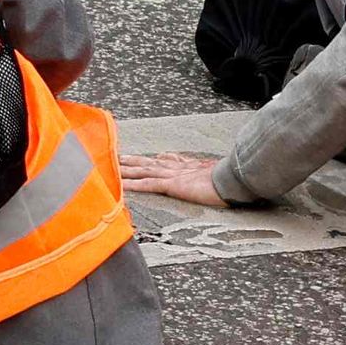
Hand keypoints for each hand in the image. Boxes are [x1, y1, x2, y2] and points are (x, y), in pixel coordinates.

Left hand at [122, 145, 236, 208]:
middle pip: (150, 163)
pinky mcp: (172, 185)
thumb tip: (204, 168)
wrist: (232, 178)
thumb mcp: (218, 173)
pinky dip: (134, 185)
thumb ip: (208, 171)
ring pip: (144, 171)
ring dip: (127, 170)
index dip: (155, 159)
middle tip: (118, 158)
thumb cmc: (229, 179)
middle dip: (133, 161)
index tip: (147, 157)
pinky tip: (122, 186)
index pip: (168, 161)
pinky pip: (148, 185)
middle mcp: (177, 169)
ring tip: (113, 168)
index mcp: (189, 167)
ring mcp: (173, 175)